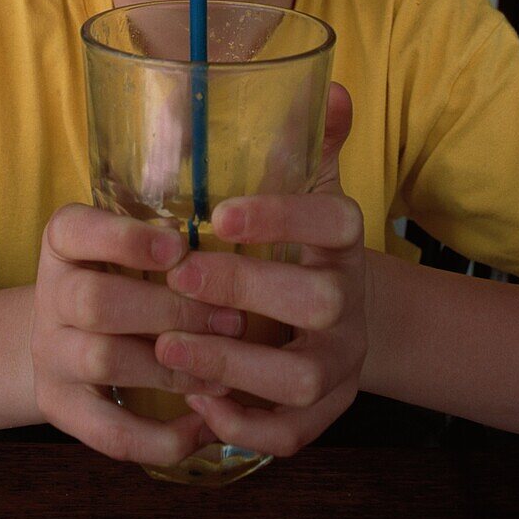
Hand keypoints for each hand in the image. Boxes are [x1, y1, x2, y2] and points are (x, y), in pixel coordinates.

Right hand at [30, 203, 245, 463]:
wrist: (66, 331)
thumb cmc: (120, 275)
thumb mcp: (128, 245)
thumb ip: (164, 243)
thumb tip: (224, 259)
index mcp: (63, 243)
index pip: (74, 230)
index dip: (125, 240)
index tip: (179, 246)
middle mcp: (49, 296)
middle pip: (95, 302)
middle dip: (169, 311)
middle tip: (231, 319)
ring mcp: (50, 354)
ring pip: (103, 361)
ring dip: (172, 370)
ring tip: (225, 374)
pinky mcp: (61, 407)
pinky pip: (109, 432)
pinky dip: (160, 437)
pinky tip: (205, 426)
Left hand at [156, 83, 366, 456]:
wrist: (342, 317)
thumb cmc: (303, 246)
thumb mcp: (309, 190)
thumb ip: (311, 142)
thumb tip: (326, 86)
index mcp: (346, 241)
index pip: (333, 221)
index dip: (281, 217)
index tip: (218, 214)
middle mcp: (351, 302)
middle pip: (318, 302)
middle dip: (246, 290)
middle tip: (181, 275)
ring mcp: (341, 362)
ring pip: (303, 376)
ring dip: (233, 363)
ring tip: (167, 345)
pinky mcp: (325, 411)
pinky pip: (294, 432)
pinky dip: (245, 423)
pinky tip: (196, 400)